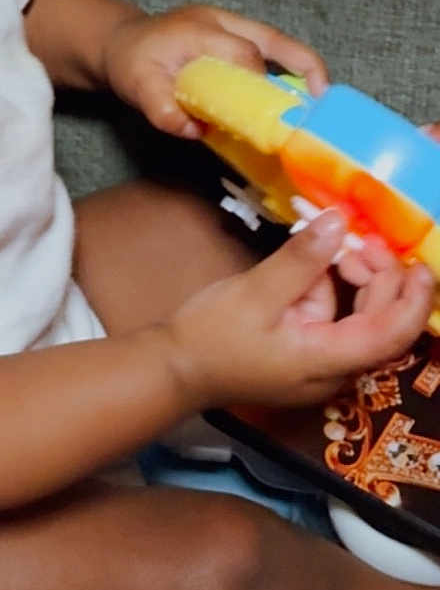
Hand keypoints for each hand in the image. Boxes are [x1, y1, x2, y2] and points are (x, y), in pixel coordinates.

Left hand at [101, 4, 328, 138]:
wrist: (121, 43)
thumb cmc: (131, 63)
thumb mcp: (136, 87)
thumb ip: (161, 108)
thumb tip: (197, 130)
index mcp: (199, 28)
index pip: (241, 53)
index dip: (260, 81)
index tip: (272, 114)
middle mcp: (220, 22)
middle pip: (273, 39)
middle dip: (303, 67)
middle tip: (323, 100)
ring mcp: (229, 25)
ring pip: (277, 41)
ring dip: (303, 66)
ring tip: (323, 98)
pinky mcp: (233, 36)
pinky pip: (270, 49)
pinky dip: (289, 68)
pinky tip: (301, 95)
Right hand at [164, 210, 433, 409]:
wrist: (175, 367)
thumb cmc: (212, 336)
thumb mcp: (253, 293)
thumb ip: (300, 260)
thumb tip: (336, 222)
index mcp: (327, 359)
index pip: (391, 334)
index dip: (414, 299)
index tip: (419, 262)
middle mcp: (333, 366)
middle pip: (378, 321)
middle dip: (377, 275)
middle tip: (353, 234)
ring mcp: (318, 359)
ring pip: (356, 314)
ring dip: (351, 276)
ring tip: (328, 241)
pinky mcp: (303, 349)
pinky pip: (331, 315)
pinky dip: (328, 286)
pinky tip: (312, 262)